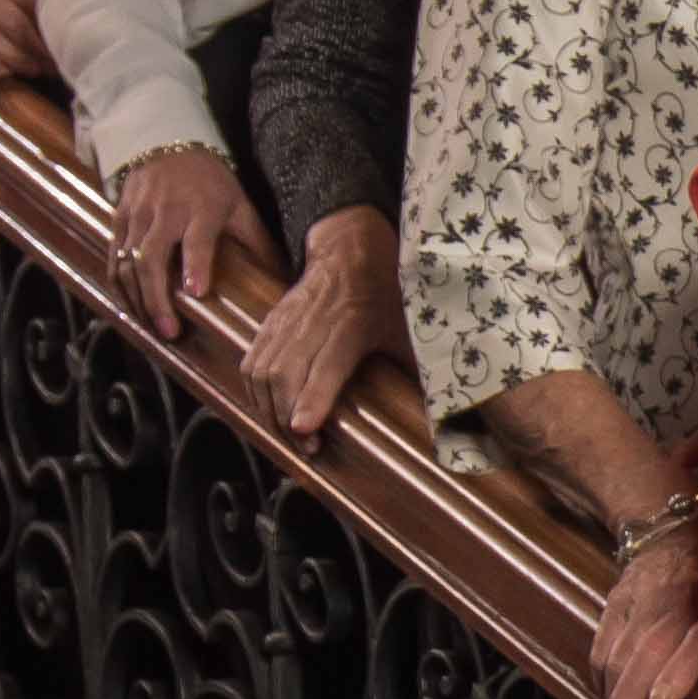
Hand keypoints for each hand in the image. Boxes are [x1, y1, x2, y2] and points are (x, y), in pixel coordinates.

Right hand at [107, 142, 274, 336]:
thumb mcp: (239, 204)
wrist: (166, 140)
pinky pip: (113, 254)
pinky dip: (118, 284)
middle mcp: (166, 211)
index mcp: (202, 208)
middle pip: (152, 258)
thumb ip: (257, 240)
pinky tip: (129, 306)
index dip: (197, 264)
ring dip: (136, 298)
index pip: (198, 239)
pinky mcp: (119, 216)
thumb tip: (284, 276)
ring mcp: (138, 213)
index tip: (197, 292)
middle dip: (157, 298)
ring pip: (127, 261)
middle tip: (169, 331)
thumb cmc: (210, 181)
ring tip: (149, 326)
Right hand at [243, 211, 405, 436]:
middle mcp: (314, 323)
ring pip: (262, 370)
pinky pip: (252, 361)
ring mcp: (287, 321)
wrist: (351, 249)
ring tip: (287, 437)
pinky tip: (268, 412)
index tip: (304, 429)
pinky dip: (254, 392)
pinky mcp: (271, 322)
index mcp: (353, 324)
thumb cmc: (387, 293)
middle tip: (305, 449)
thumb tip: (446, 410)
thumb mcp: (409, 326)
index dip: (312, 398)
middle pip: (285, 375)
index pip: (325, 365)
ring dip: (268, 409)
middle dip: (286, 417)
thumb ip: (421, 365)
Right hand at [582, 517, 697, 698]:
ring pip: (620, 649)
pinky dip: (600, 671)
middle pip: (649, 651)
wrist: (684, 524)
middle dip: (630, 696)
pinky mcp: (618, 599)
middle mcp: (678, 599)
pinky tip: (603, 696)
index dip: (680, 669)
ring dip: (613, 691)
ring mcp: (642, 598)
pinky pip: (603, 639)